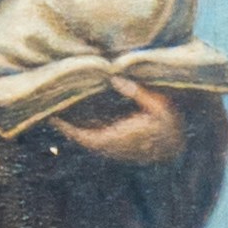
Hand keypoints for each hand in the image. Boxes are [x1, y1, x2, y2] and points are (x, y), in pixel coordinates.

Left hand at [46, 78, 187, 169]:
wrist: (177, 148)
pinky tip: (79, 113)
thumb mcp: (160, 105)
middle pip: (79, 137)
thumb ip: (137, 92)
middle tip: (49, 102)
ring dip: (73, 125)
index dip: (65, 127)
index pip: (83, 136)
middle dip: (64, 123)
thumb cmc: (169, 126)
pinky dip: (83, 127)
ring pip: (85, 138)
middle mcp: (110, 147)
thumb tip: (113, 77)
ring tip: (61, 104)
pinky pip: (93, 138)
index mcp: (117, 138)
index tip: (51, 115)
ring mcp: (112, 149)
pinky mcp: (115, 148)